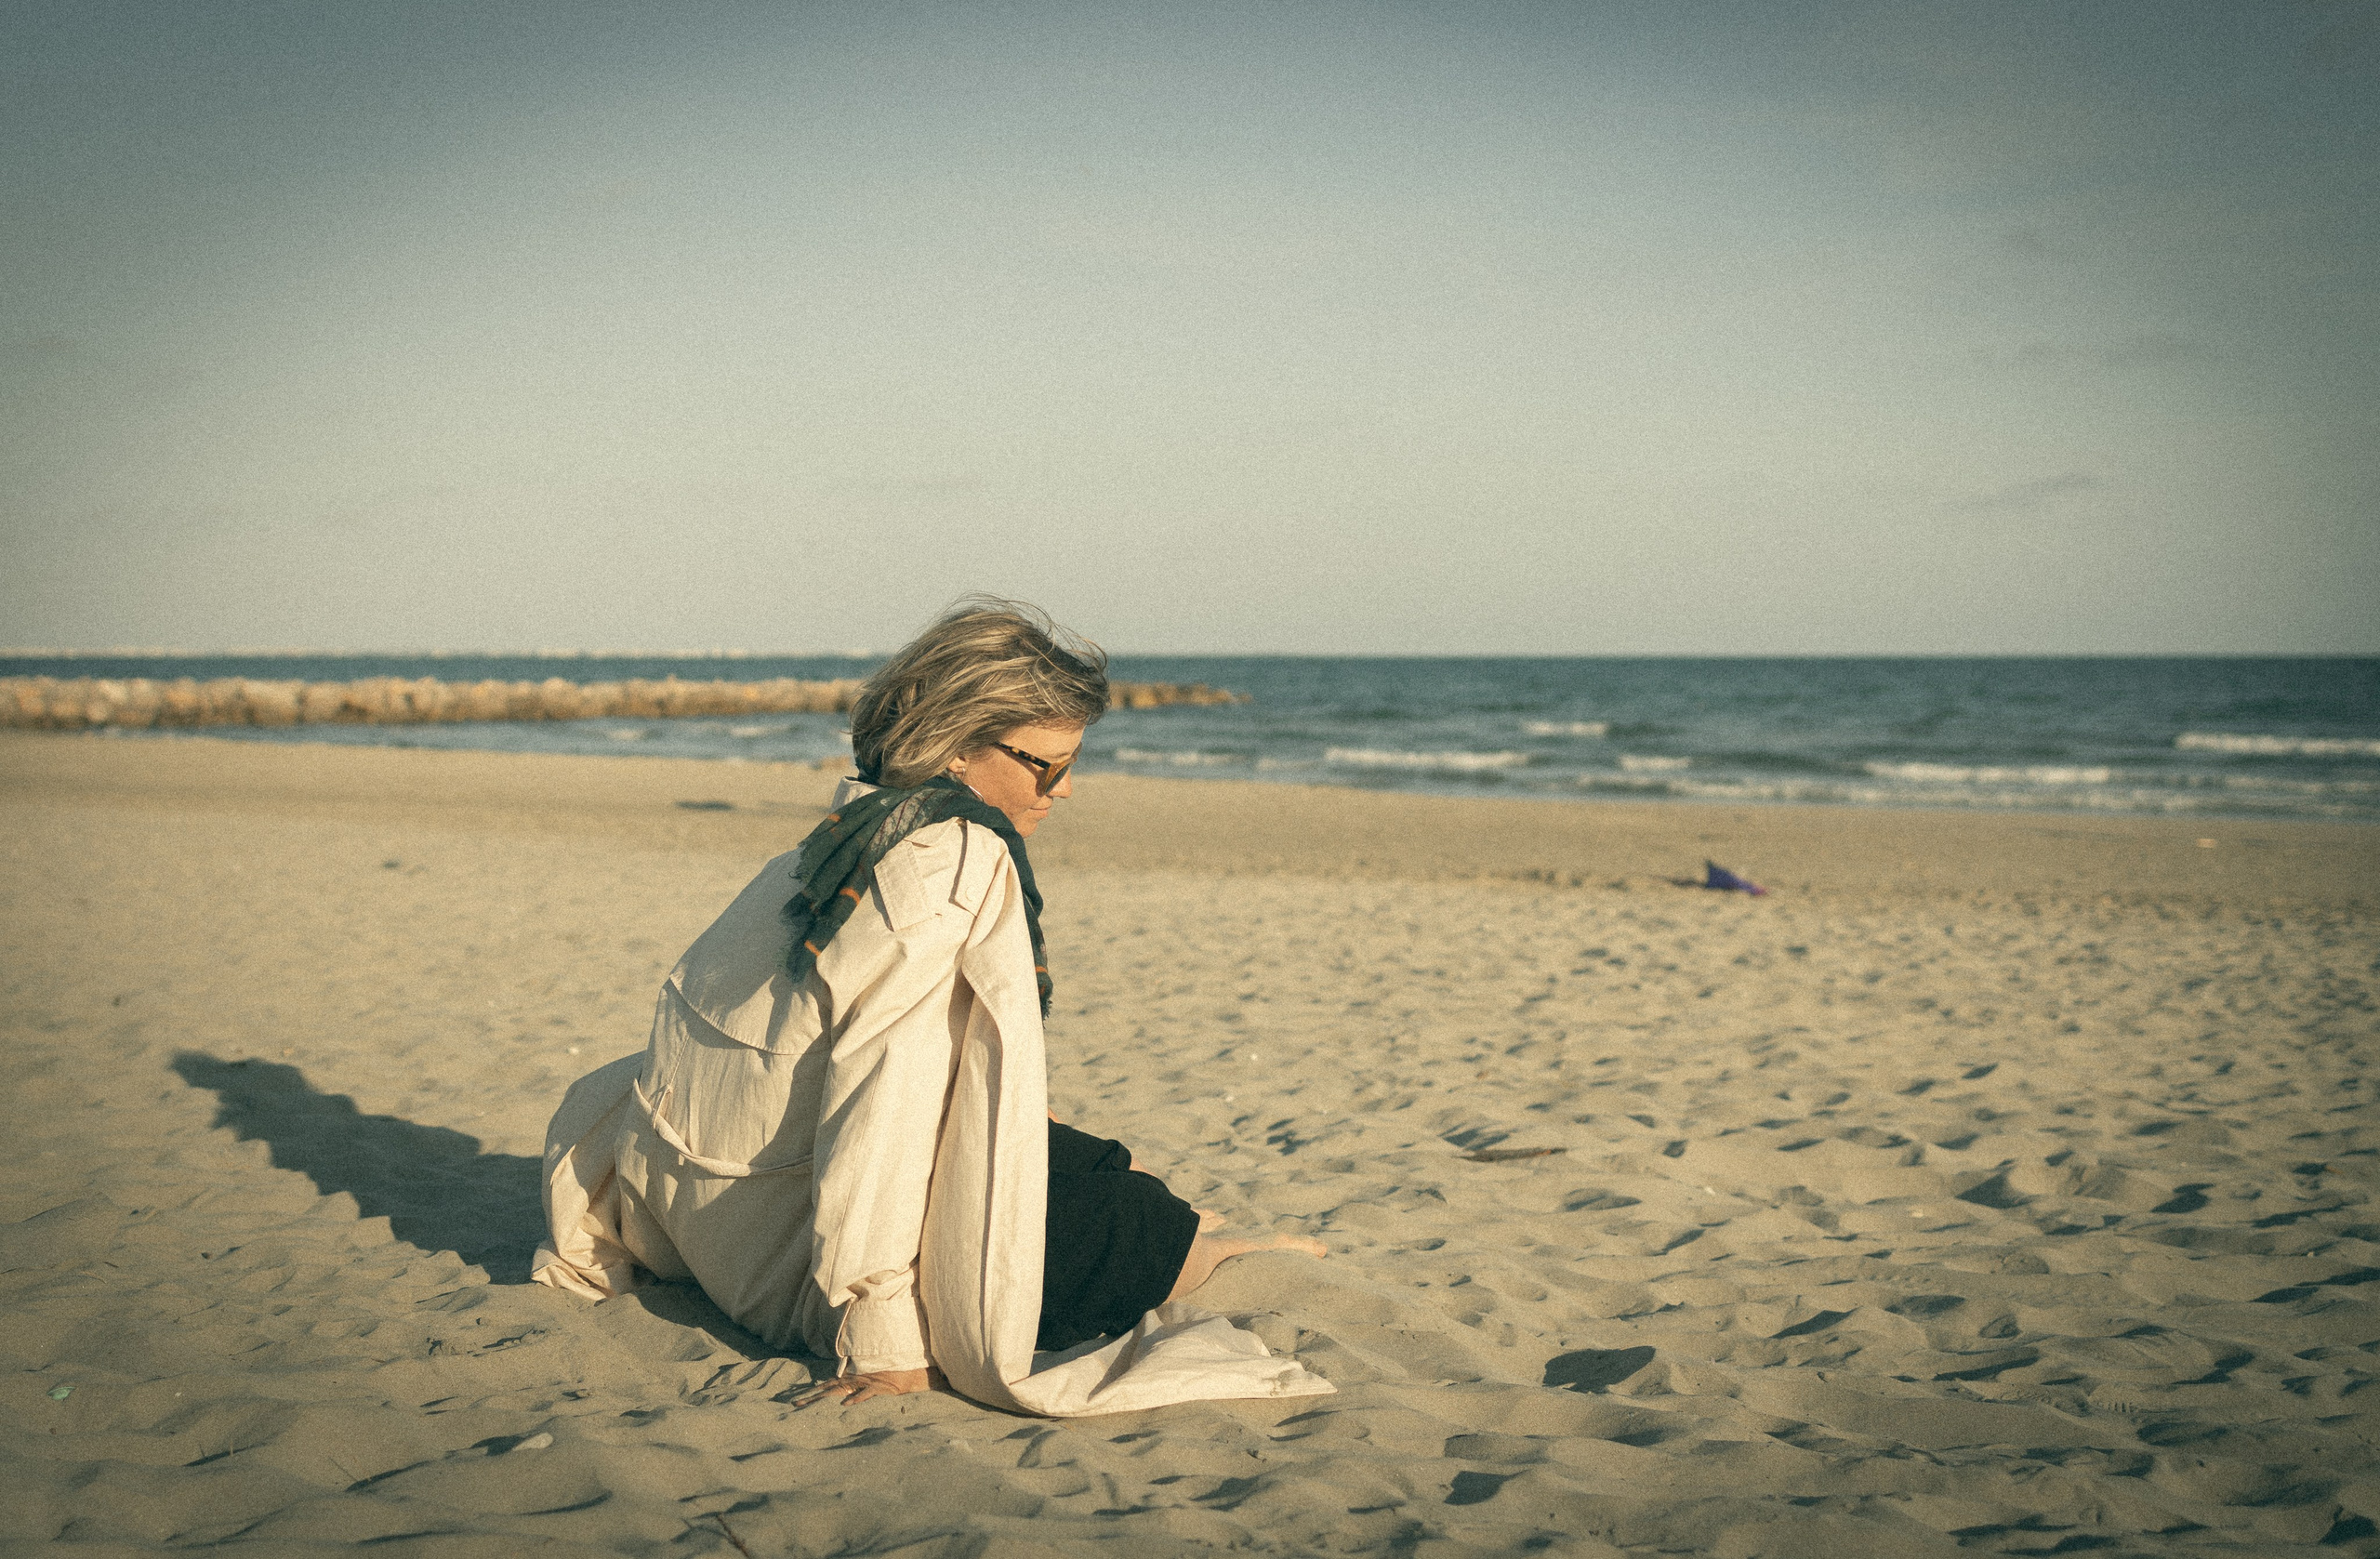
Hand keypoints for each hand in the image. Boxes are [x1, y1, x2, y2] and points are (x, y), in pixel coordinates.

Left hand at [793, 1367, 939, 1406]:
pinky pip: (865, 1394)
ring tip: (810, 1403)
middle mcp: (856, 1379)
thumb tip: (844, 1399)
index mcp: (853, 1379)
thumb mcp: (871, 1383)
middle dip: (812, 1396)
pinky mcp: (878, 1387)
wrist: (908, 1374)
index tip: (798, 1401)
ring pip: (842, 1389)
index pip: (829, 1384)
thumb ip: (857, 1388)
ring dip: (826, 1396)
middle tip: (795, 1404)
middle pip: (829, 1388)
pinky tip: (844, 1404)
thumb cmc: (889, 1378)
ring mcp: (866, 1382)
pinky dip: (855, 1399)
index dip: (813, 1392)